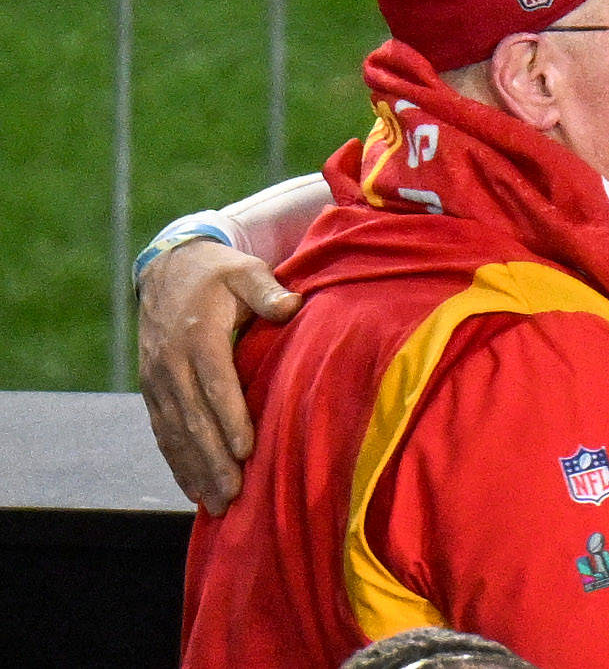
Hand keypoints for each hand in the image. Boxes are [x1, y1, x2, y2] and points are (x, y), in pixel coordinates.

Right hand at [136, 239, 301, 513]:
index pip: (215, 383)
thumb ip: (267, 290)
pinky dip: (176, 463)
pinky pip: (162, 432)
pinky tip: (193, 489)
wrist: (169, 268)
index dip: (230, 418)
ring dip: (195, 470)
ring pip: (175, 433)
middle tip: (234, 495)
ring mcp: (157, 379)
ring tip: (218, 504)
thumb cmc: (220, 273)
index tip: (248, 450)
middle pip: (192, 418)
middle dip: (213, 460)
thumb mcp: (246, 272)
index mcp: (198, 335)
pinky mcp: (151, 390)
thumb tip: (292, 304)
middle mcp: (171, 362)